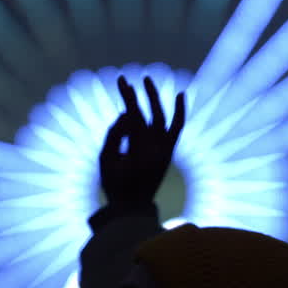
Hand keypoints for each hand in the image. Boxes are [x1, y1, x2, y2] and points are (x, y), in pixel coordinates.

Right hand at [99, 76, 185, 207]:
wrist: (132, 207)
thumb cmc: (115, 184)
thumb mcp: (106, 160)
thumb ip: (114, 134)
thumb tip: (126, 114)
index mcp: (139, 152)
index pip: (135, 117)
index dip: (129, 98)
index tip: (122, 82)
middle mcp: (156, 148)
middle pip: (148, 114)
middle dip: (137, 95)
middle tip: (126, 80)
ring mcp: (165, 150)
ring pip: (164, 118)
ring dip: (156, 99)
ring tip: (147, 80)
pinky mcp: (168, 152)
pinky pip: (176, 128)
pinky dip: (180, 112)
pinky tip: (181, 95)